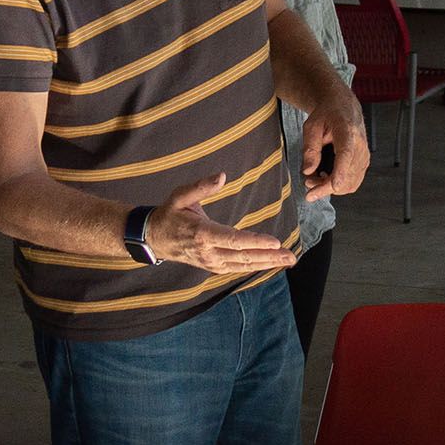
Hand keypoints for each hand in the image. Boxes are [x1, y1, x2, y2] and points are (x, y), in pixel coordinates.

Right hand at [145, 172, 296, 272]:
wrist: (153, 238)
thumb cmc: (169, 214)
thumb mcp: (180, 195)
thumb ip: (201, 187)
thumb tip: (221, 176)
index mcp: (201, 233)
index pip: (233, 240)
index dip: (255, 242)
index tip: (275, 242)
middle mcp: (208, 252)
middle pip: (242, 256)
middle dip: (269, 256)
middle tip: (290, 255)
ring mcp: (210, 263)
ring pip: (242, 266)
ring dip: (267, 264)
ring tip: (288, 260)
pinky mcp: (212, 267)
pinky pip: (237, 269)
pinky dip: (255, 266)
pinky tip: (270, 263)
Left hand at [300, 95, 370, 197]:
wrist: (343, 107)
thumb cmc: (327, 114)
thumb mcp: (311, 126)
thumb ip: (310, 148)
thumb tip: (308, 170)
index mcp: (347, 131)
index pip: (346, 154)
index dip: (340, 172)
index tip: (334, 186)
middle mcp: (360, 145)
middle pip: (347, 174)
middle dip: (325, 186)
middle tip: (307, 183)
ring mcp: (364, 155)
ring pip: (350, 182)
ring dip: (331, 187)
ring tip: (314, 180)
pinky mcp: (364, 162)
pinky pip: (353, 182)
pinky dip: (338, 185)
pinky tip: (326, 177)